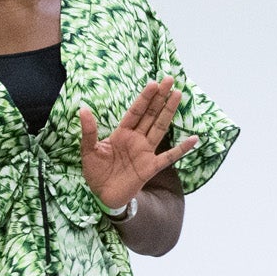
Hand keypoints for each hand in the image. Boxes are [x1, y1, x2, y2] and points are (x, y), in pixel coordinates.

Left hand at [79, 80, 202, 210]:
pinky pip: (169, 156)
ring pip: (160, 128)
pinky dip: (182, 149)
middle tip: (170, 79)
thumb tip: (83, 109)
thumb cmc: (96, 172)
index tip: (153, 83)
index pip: (136, 111)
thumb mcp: (88, 150)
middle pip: (151, 114)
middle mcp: (136, 139)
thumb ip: (89, 130)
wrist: (102, 195)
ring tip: (178, 95)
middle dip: (160, 97)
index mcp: (122, 133)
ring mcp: (145, 152)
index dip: (144, 98)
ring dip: (169, 112)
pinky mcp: (151, 167)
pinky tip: (193, 139)